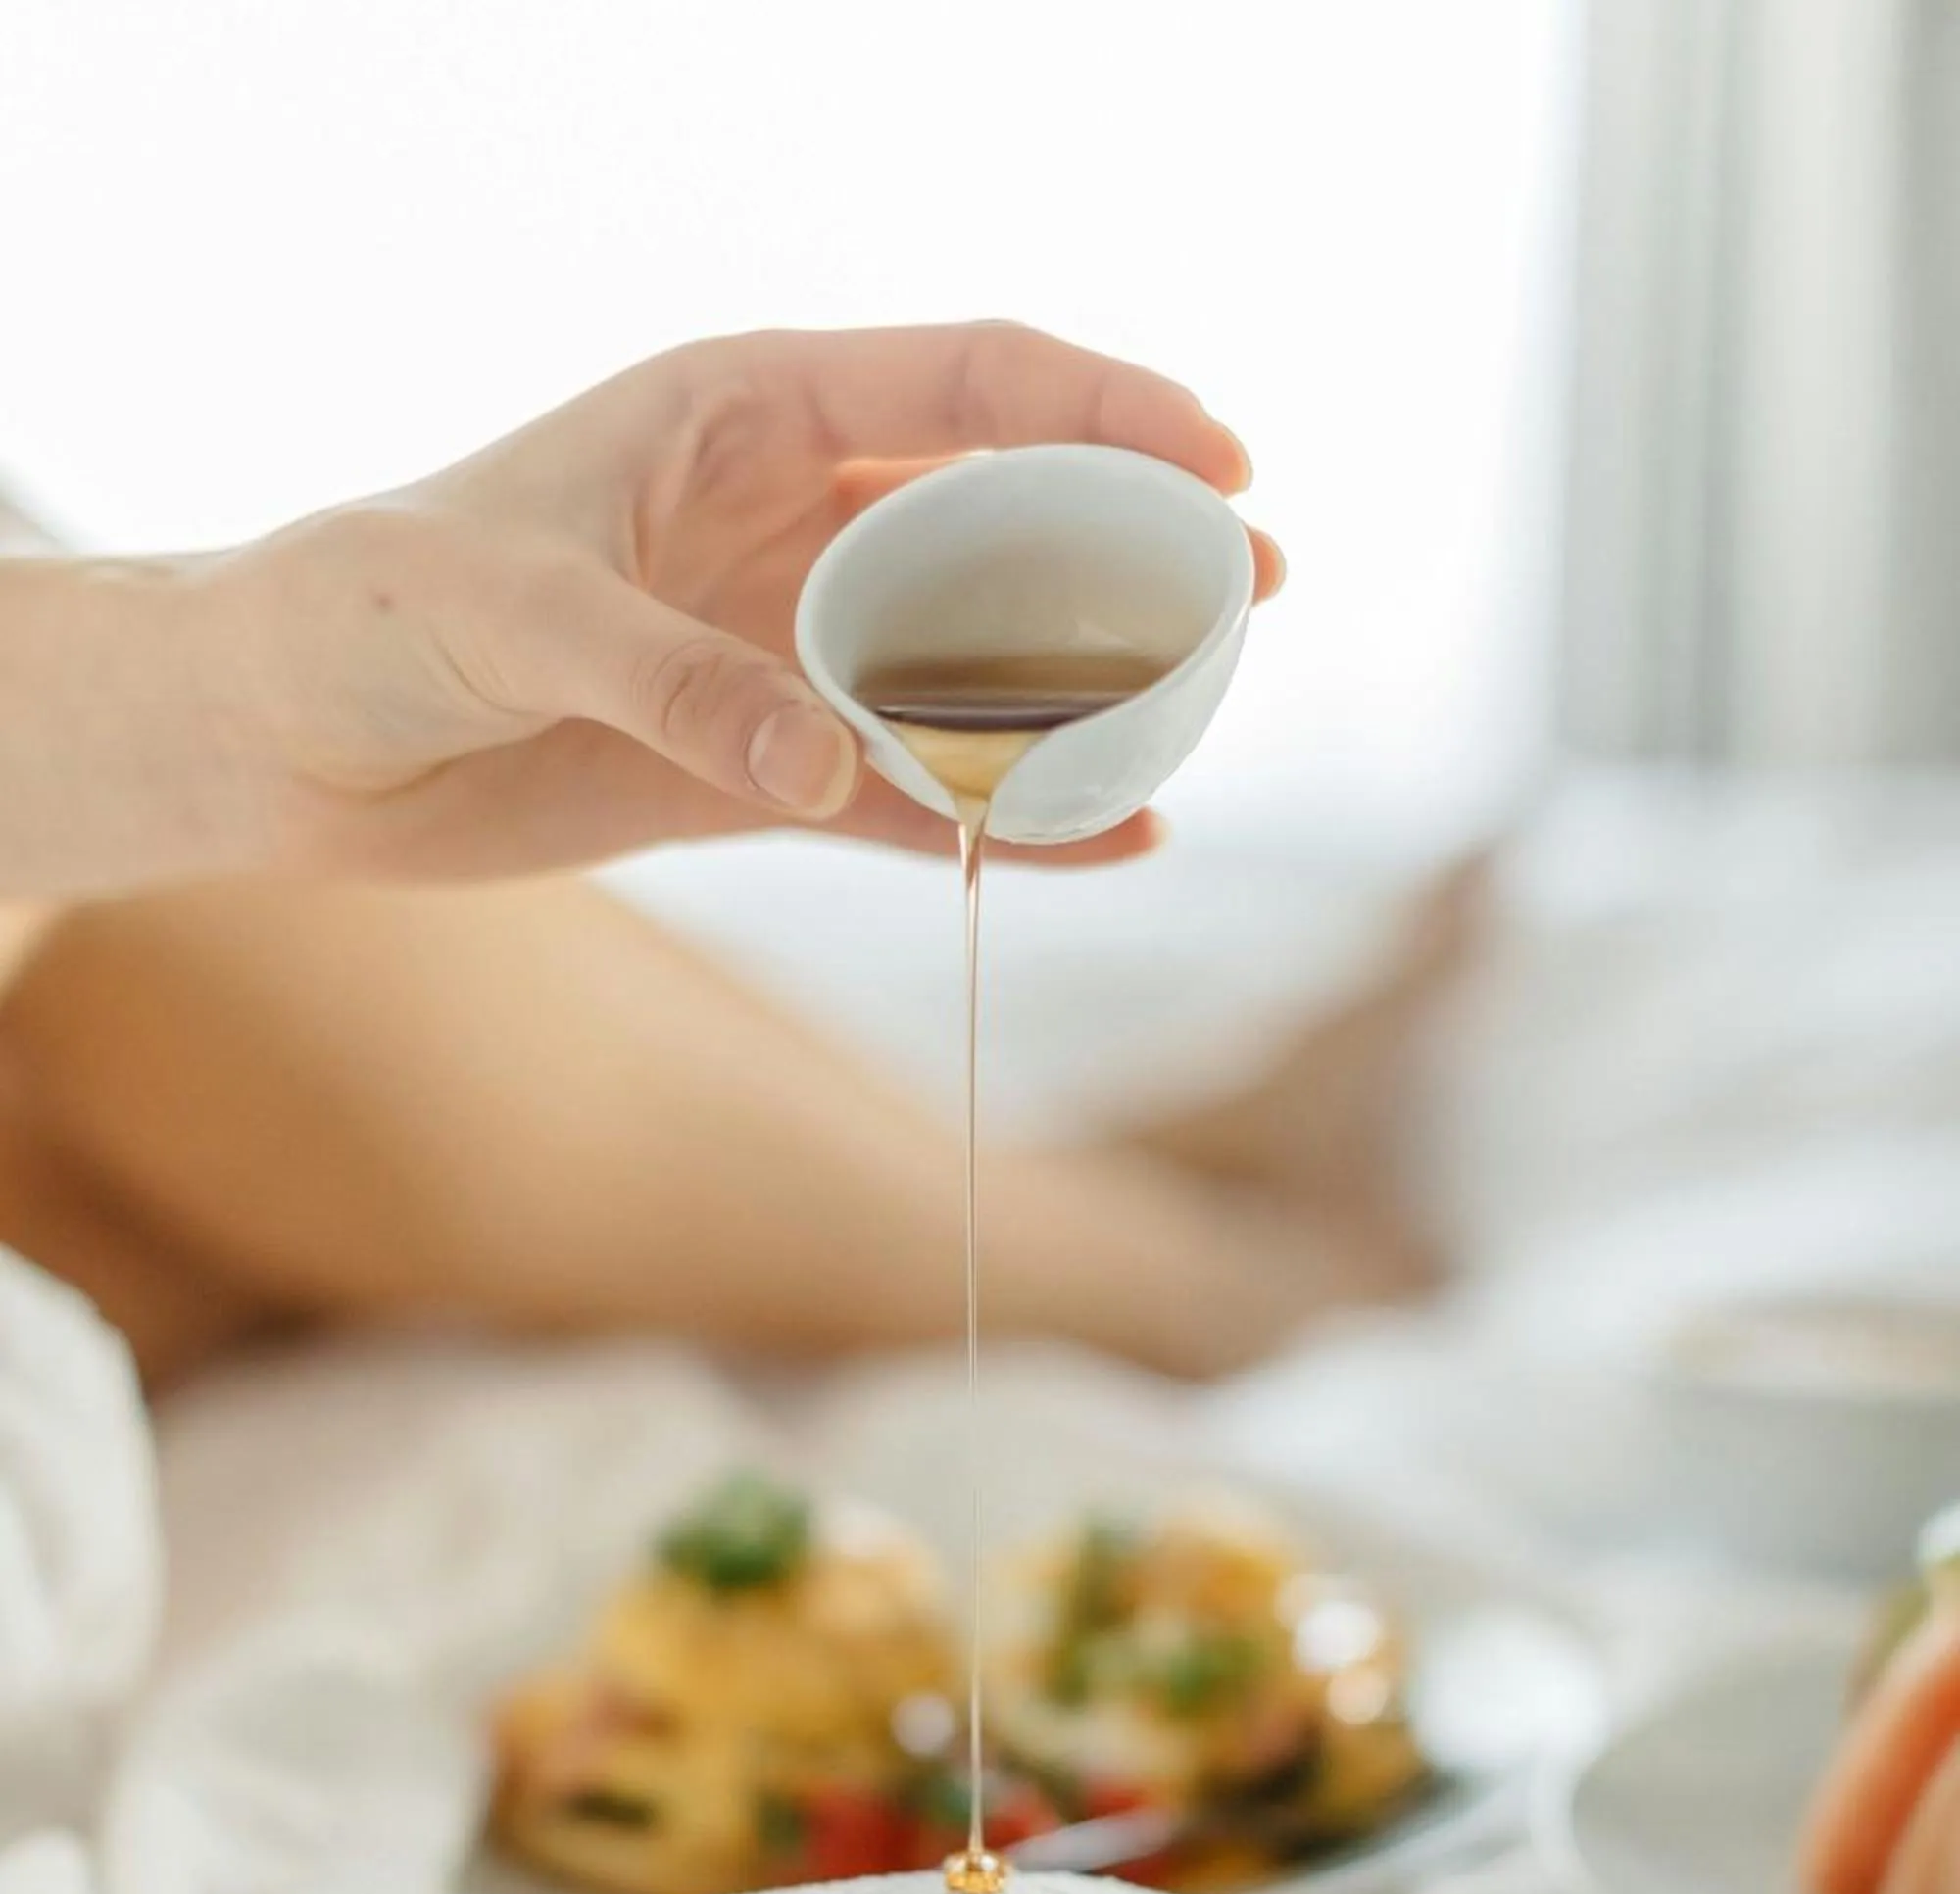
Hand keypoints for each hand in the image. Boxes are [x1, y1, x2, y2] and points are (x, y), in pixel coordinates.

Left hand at [206, 324, 1280, 879]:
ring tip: (1199, 721)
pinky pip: (913, 792)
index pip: (965, 382)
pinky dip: (1004, 819)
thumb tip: (835, 757)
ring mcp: (785, 650)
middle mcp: (786, 521)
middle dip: (1133, 547)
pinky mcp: (761, 771)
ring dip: (1087, 691)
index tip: (1217, 461)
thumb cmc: (366, 616)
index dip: (1102, 409)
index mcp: (741, 413)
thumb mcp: (509, 613)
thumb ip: (674, 678)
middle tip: (1249, 594)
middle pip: (1004, 517)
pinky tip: (1106, 840)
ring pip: (975, 660)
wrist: (285, 743)